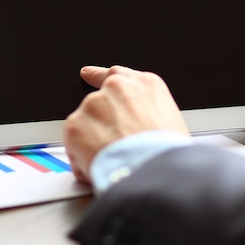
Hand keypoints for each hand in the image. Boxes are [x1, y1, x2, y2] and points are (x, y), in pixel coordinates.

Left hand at [64, 65, 189, 183]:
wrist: (153, 169)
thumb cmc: (167, 152)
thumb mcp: (171, 122)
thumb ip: (147, 114)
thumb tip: (137, 126)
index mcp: (145, 85)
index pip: (117, 74)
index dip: (100, 77)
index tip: (88, 75)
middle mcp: (117, 88)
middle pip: (98, 101)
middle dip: (100, 121)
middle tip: (108, 141)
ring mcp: (94, 105)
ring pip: (86, 125)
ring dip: (92, 142)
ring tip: (113, 160)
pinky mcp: (76, 125)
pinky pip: (73, 145)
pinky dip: (82, 158)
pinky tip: (100, 167)